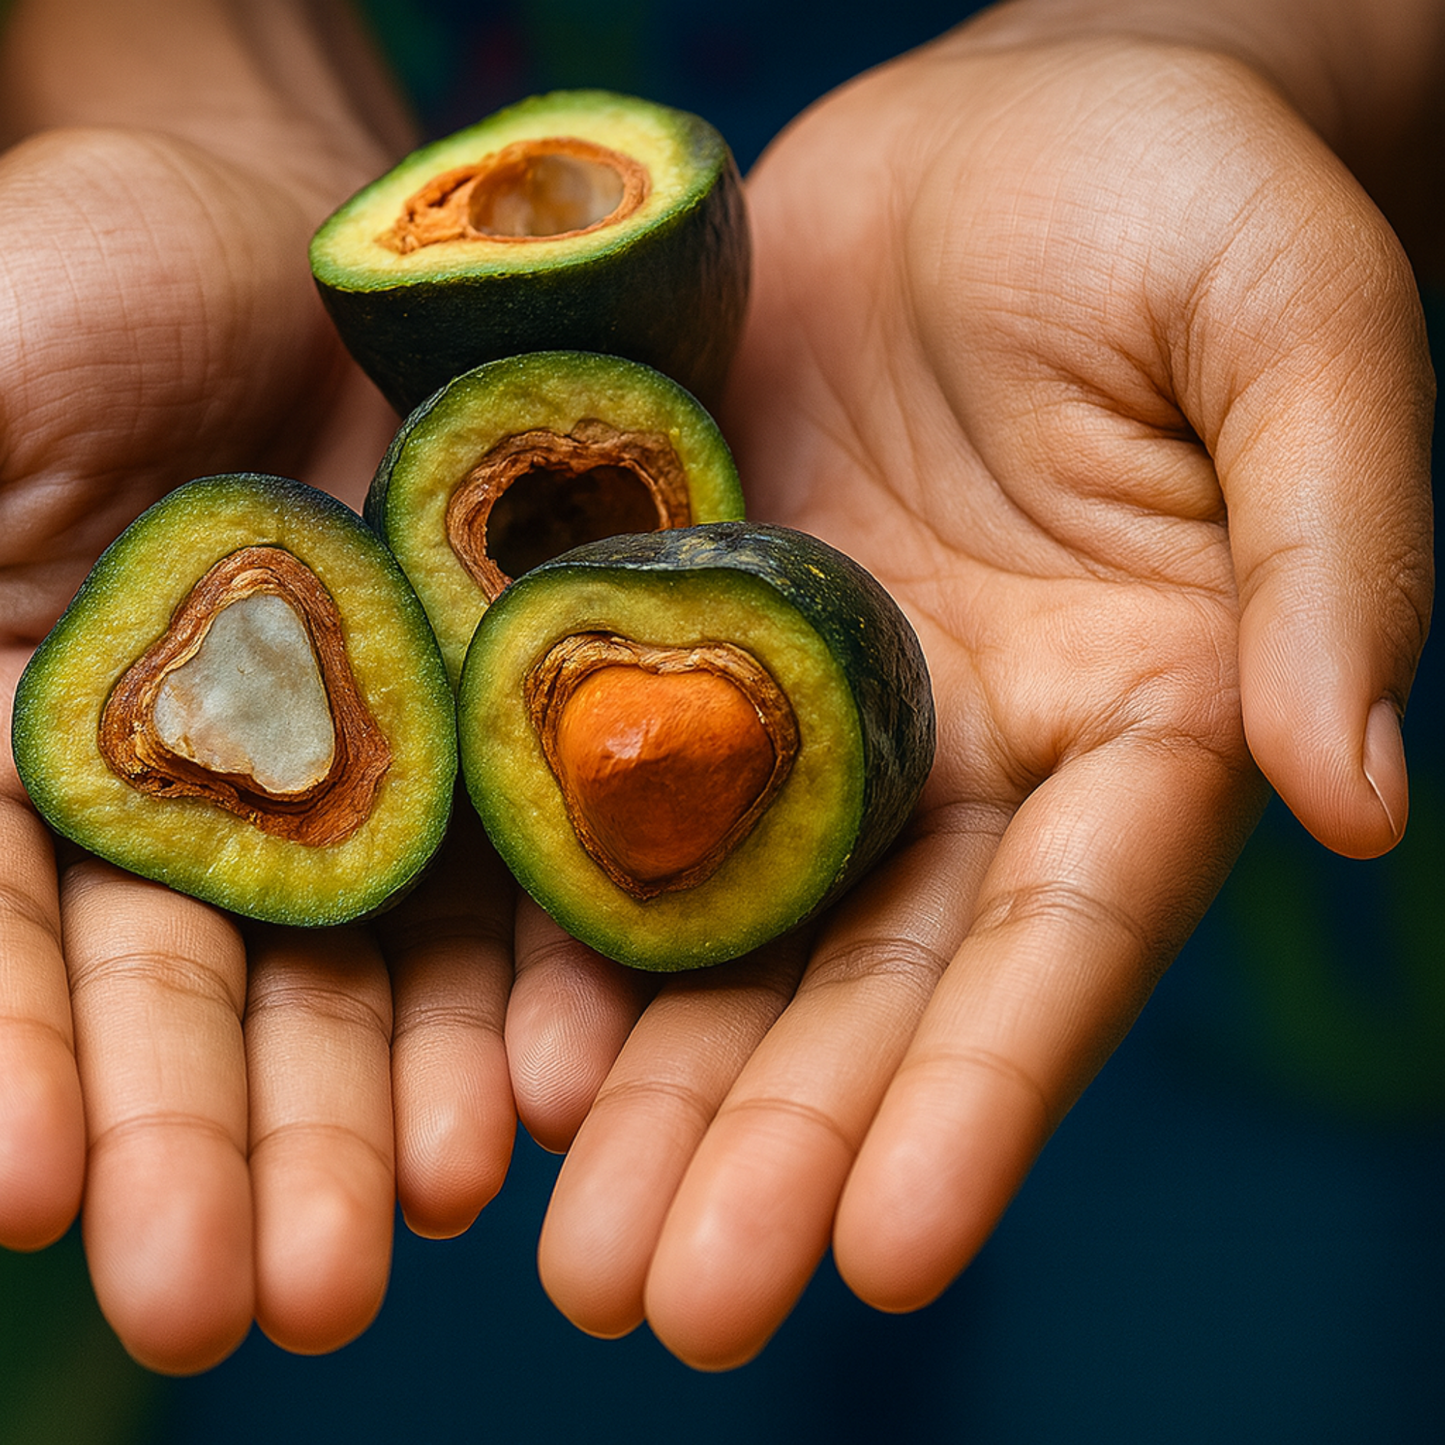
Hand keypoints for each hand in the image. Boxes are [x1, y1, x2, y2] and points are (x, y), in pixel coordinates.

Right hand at [0, 2, 514, 1372]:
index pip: (12, 951)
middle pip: (204, 1000)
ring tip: (410, 1223)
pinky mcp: (494, 738)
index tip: (38, 1195)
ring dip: (380, 1109)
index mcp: (30, 763)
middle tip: (255, 1302)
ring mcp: (361, 785)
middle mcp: (200, 809)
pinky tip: (539, 1090)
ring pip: (368, 974)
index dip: (21, 1070)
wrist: (285, 232)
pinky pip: (515, 875)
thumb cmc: (63, 295)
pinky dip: (524, 983)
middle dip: (223, 1143)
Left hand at [504, 25, 1435, 1366]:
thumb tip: (1358, 796)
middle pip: (873, 981)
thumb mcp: (1300, 339)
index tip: (896, 1250)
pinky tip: (499, 1047)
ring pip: (732, 931)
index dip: (984, 1093)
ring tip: (573, 1252)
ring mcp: (818, 703)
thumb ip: (1333, 561)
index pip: (1065, 940)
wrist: (1010, 127)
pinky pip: (617, 790)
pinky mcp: (691, 627)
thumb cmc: (1184, 201)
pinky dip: (563, 920)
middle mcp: (967, 752)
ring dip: (657, 1092)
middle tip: (673, 1306)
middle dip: (783, 1147)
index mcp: (1137, 720)